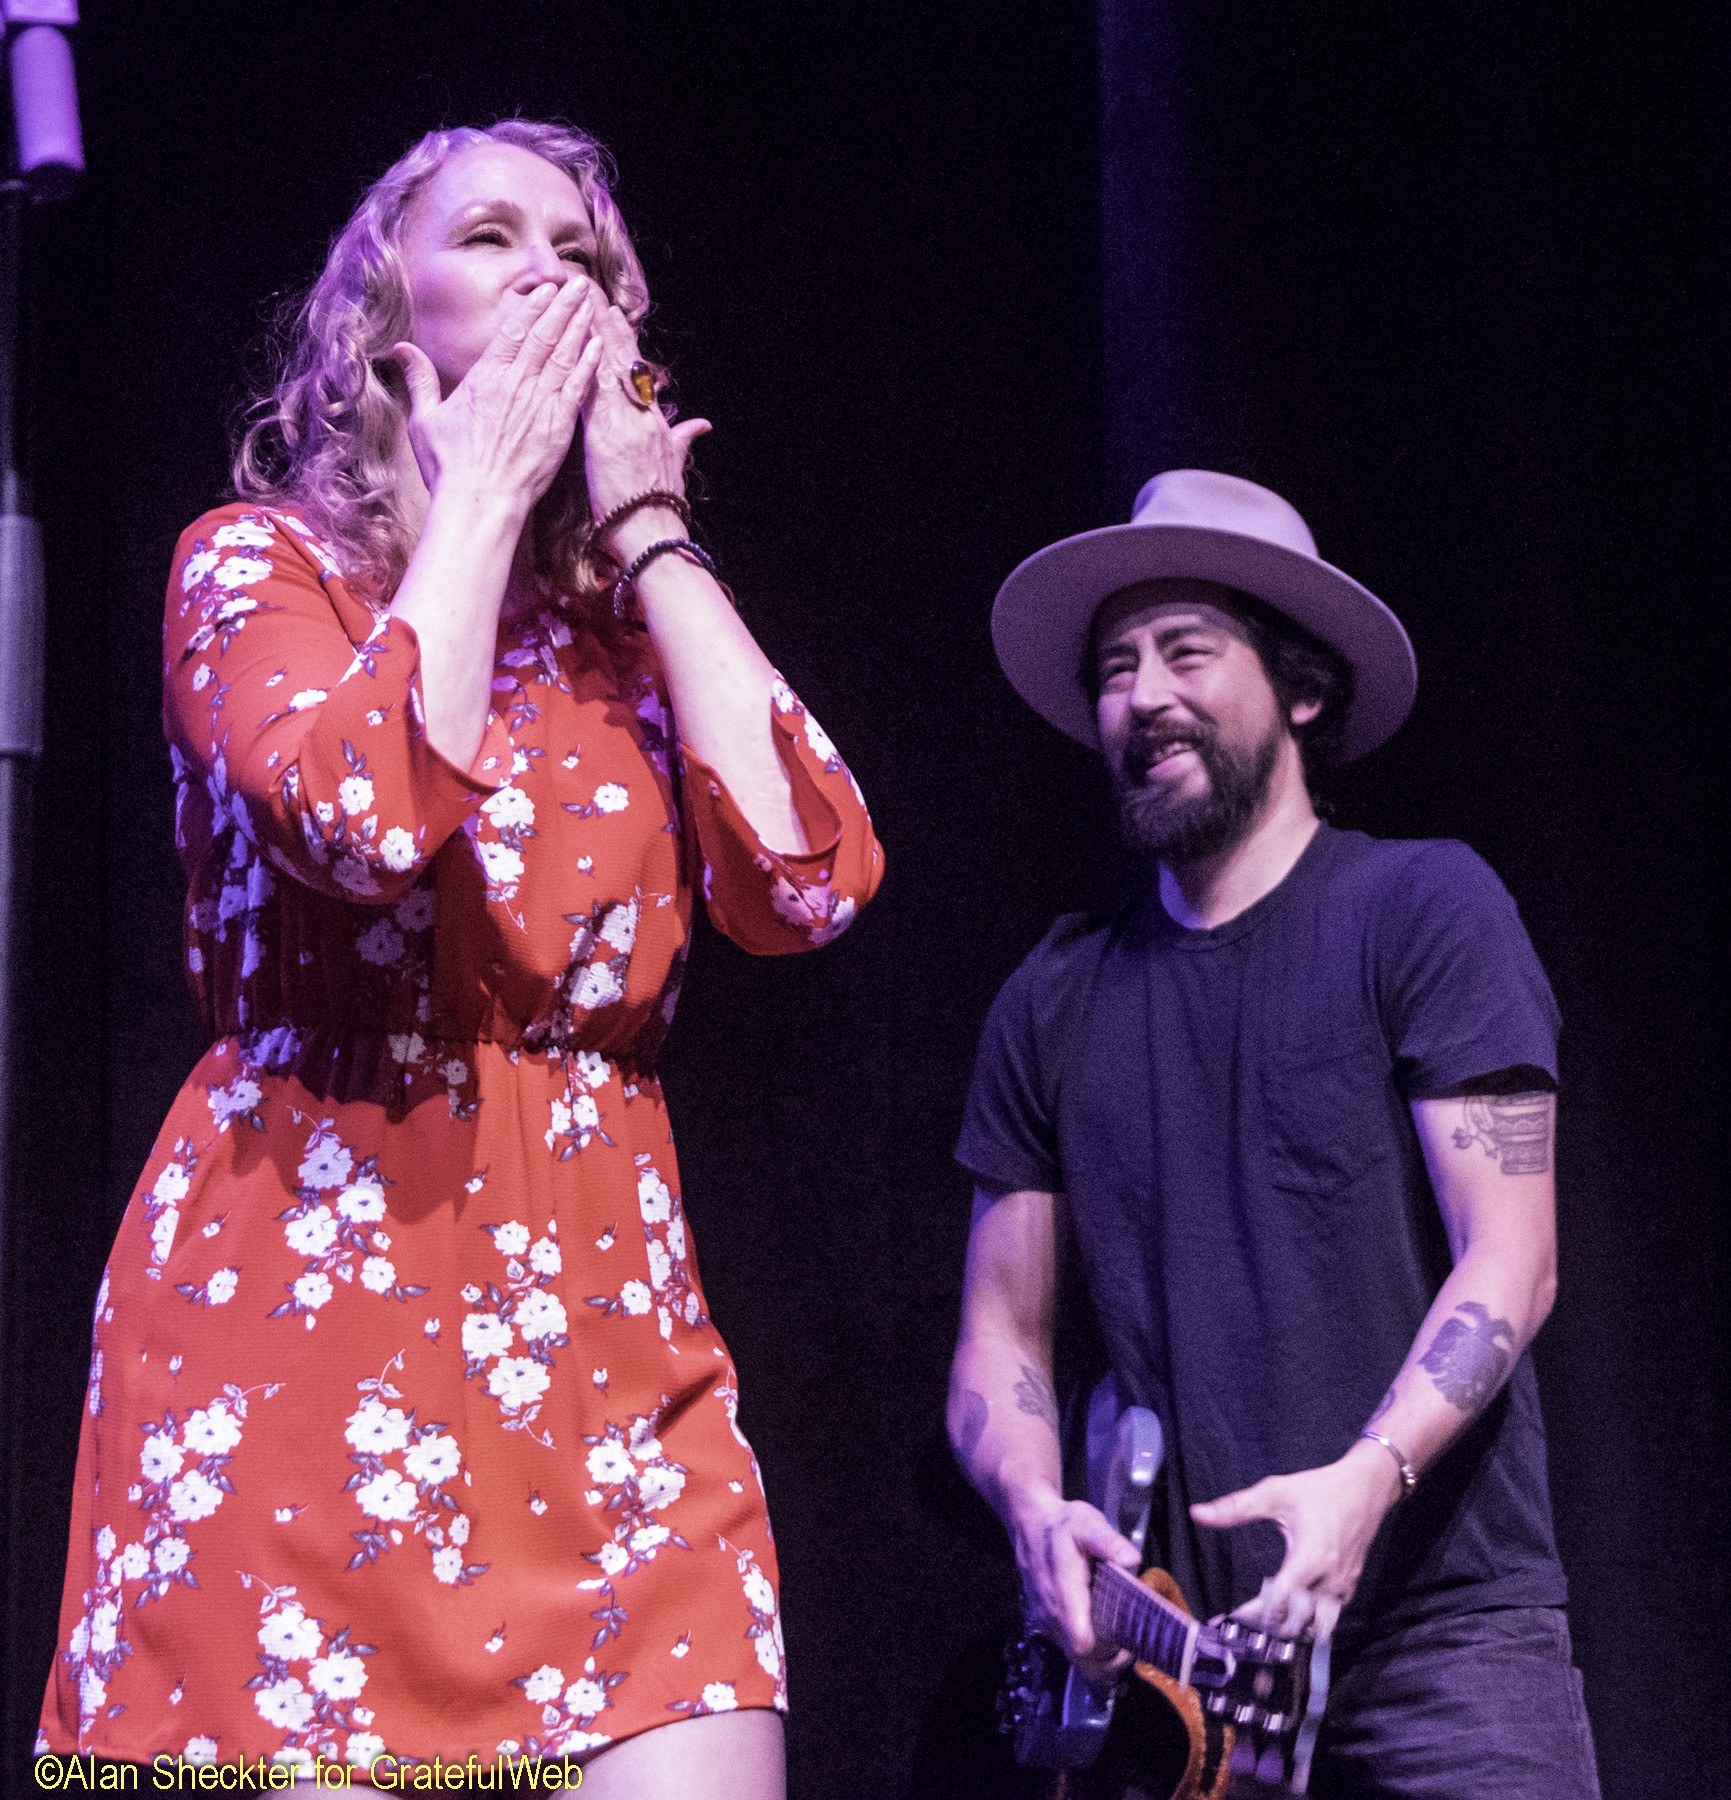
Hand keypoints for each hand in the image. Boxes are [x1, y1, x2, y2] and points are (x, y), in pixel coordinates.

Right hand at [393, 278, 603, 522]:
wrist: (479, 503)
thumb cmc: (449, 467)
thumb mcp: (425, 420)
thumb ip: (420, 380)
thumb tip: (402, 348)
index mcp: (485, 378)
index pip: (514, 331)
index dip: (533, 307)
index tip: (546, 289)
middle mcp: (516, 384)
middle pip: (544, 335)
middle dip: (563, 305)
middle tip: (579, 283)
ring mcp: (540, 405)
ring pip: (564, 354)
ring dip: (579, 325)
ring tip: (591, 302)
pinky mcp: (559, 427)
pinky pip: (578, 387)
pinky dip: (589, 363)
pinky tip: (599, 345)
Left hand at [580, 301, 710, 553]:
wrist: (652, 534)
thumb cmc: (658, 510)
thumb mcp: (676, 468)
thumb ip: (685, 441)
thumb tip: (701, 425)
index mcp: (656, 425)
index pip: (638, 375)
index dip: (625, 344)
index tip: (613, 317)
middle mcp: (643, 417)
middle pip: (623, 361)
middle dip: (606, 325)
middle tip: (590, 293)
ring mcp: (625, 423)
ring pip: (607, 368)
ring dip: (591, 333)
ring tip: (577, 303)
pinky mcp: (607, 435)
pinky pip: (592, 391)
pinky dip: (583, 364)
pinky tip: (571, 342)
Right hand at [1007, 1487, 1141, 1680]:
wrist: (1030, 1523)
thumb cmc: (1063, 1525)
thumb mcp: (1088, 1524)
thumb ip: (1110, 1542)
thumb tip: (1133, 1560)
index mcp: (1064, 1595)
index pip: (1084, 1645)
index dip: (1109, 1651)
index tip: (1130, 1638)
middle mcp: (1052, 1616)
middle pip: (1083, 1661)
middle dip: (1111, 1660)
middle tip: (1131, 1640)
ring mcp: (1046, 1622)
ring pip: (1076, 1659)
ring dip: (1101, 1657)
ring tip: (1120, 1635)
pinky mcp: (1045, 1623)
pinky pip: (1068, 1648)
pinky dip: (1089, 1649)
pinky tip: (1103, 1627)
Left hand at [1189, 1440, 1401, 1640]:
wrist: (1365, 1488)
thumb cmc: (1319, 1489)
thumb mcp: (1274, 1492)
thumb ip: (1235, 1507)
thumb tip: (1197, 1513)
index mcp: (1308, 1559)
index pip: (1277, 1603)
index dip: (1252, 1613)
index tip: (1233, 1614)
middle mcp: (1328, 1580)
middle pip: (1295, 1623)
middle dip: (1269, 1625)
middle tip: (1246, 1618)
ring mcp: (1342, 1587)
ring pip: (1315, 1627)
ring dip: (1291, 1628)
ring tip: (1268, 1619)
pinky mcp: (1350, 1588)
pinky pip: (1329, 1617)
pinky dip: (1309, 1621)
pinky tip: (1293, 1609)